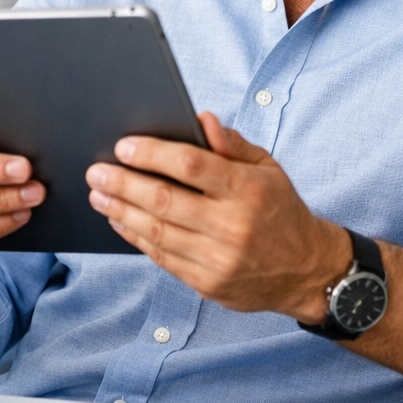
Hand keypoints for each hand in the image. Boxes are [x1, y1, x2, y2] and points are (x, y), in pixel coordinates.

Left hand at [85, 112, 349, 322]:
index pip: (191, 165)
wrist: (305, 271)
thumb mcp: (268, 168)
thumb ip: (232, 144)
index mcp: (248, 189)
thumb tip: (201, 119)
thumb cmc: (280, 209)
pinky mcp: (208, 283)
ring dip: (121, 211)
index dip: (152, 153)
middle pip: (165, 200)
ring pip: (157, 231)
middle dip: (123, 183)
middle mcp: (232, 224)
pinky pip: (162, 257)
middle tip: (96, 171)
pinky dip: (135, 237)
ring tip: (99, 195)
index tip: (123, 146)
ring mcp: (219, 258)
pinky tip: (120, 220)